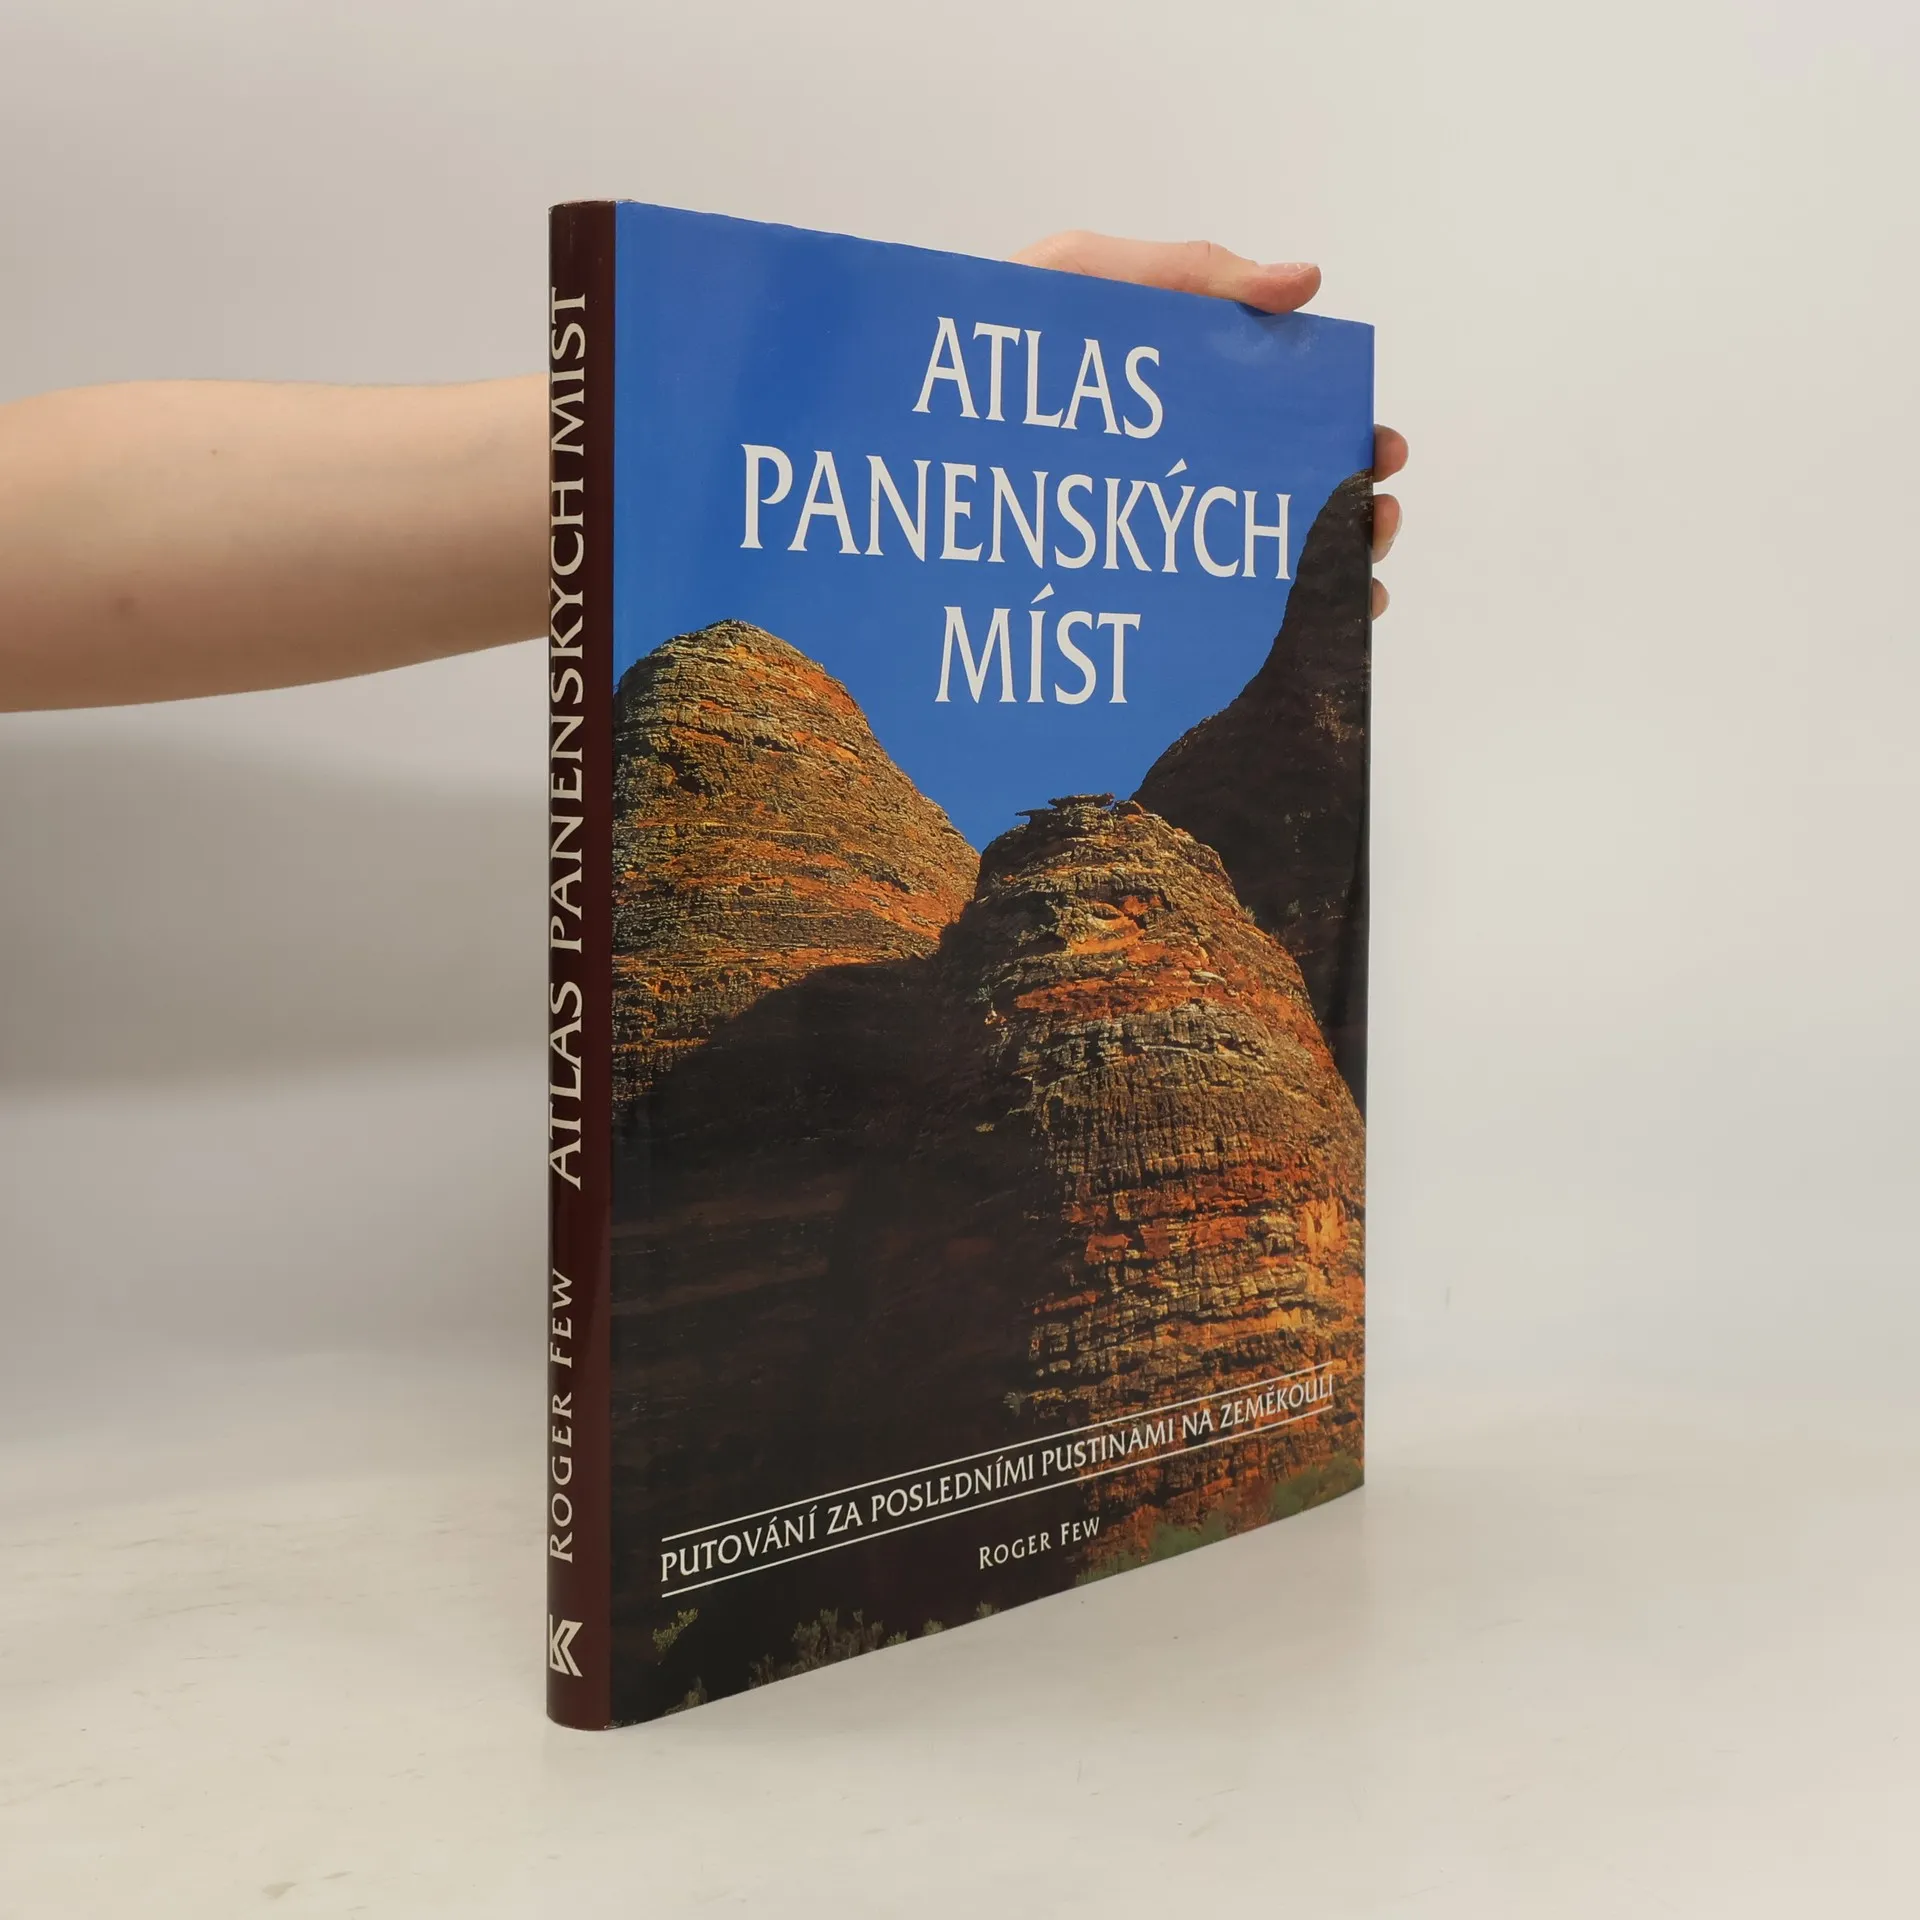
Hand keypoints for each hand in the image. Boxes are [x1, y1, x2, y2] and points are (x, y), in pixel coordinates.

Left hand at [1014, 232, 1403, 618]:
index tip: (1380, 455)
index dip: (1351, 446)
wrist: (907, 405)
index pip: (1296, 430)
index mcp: (1194, 405)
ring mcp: (1150, 540)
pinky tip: (1293, 656)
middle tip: (1373, 524)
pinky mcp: (1110, 595)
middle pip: (1293, 512)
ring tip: (1351, 597)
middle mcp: (1183, 479)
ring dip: (1323, 590)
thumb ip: (1193, 272)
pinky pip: (1189, 633)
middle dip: (1354, 523)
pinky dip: (1253, 646)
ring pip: (1258, 580)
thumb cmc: (999, 331)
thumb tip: (1307, 282)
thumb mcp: (1093, 276)